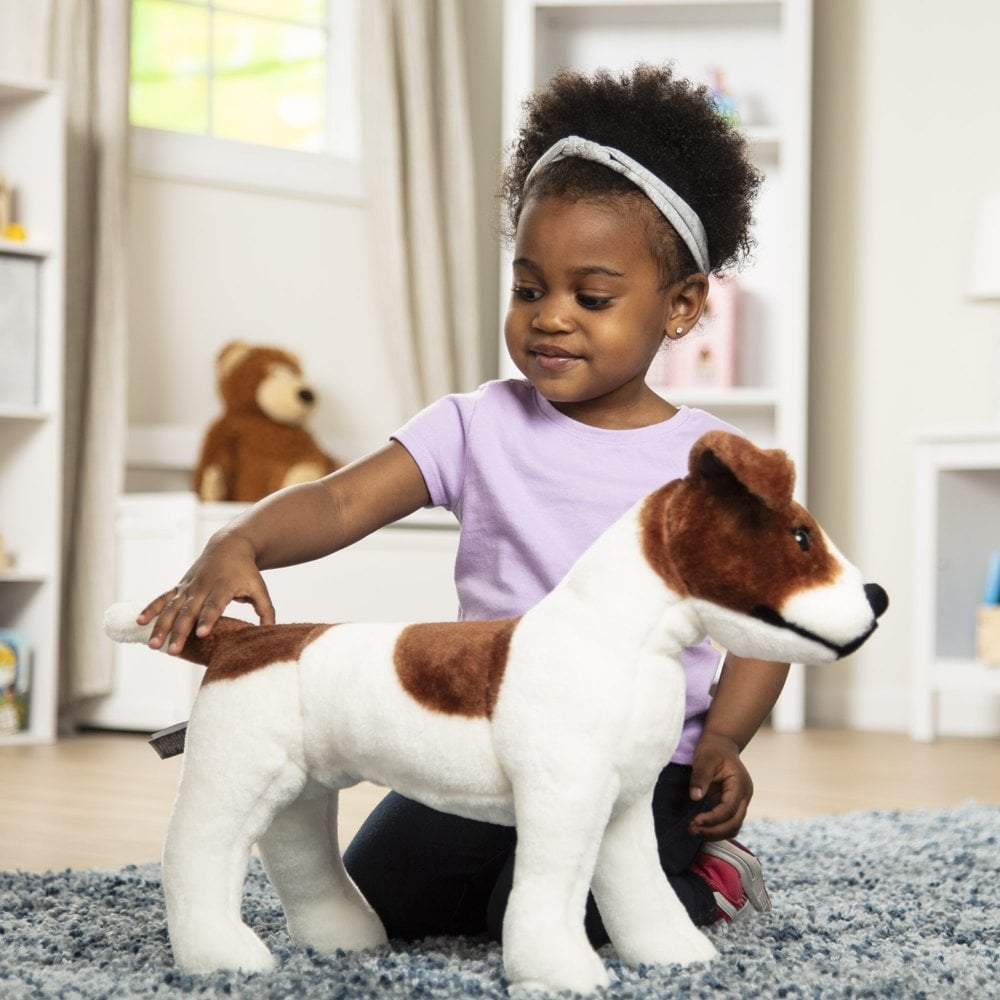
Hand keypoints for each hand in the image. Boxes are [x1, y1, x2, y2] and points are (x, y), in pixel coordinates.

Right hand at [136, 533, 275, 654]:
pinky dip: (151, 608)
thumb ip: (266, 611)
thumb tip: (271, 633)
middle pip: (189, 612)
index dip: (207, 619)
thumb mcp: (260, 588)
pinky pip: (163, 598)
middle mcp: (202, 587)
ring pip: (171, 608)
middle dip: (180, 631)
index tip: (201, 633)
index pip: (214, 606)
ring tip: (154, 644)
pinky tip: (140, 622)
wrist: (230, 546)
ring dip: (161, 626)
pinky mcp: (180, 586)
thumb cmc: (247, 572)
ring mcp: (189, 586)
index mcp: (223, 587)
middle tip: (173, 650)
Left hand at [687, 730, 753, 840]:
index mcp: (740, 785)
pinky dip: (715, 829)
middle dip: (713, 831)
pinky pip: (727, 824)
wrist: (721, 745)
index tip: (695, 821)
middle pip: (734, 824)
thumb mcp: (704, 759)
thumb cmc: (713, 750)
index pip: (729, 810)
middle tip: (692, 830)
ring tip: (693, 830)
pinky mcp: (732, 806)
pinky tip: (699, 828)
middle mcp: (744, 797)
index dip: (713, 819)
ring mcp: (740, 803)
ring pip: (732, 828)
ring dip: (714, 833)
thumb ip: (700, 777)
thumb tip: (695, 797)